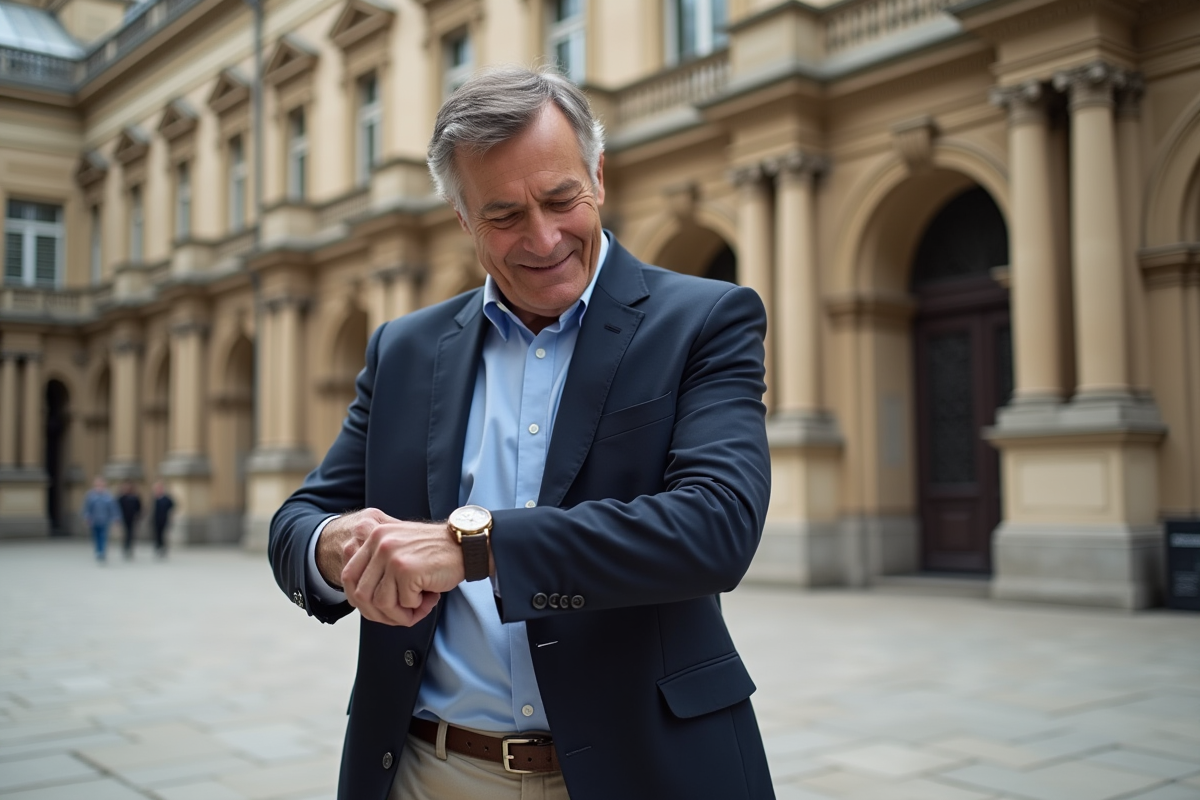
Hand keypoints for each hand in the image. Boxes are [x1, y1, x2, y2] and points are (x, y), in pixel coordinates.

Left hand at [317, 508, 464, 626]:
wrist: (466, 546)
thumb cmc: (435, 551)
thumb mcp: (400, 547)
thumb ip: (377, 562)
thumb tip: (358, 597)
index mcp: (374, 535)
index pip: (349, 576)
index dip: (359, 600)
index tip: (375, 609)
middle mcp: (379, 542)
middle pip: (360, 594)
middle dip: (378, 614)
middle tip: (398, 616)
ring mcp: (391, 555)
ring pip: (380, 603)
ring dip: (399, 614)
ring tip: (418, 607)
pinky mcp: (406, 569)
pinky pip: (403, 603)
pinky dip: (416, 608)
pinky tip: (430, 596)